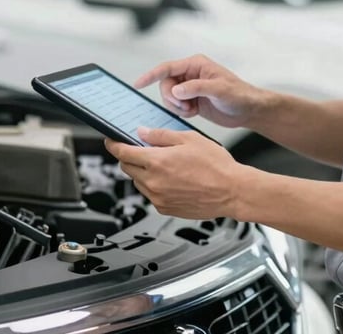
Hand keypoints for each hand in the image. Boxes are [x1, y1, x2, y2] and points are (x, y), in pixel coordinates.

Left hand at [104, 128, 241, 218]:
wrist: (232, 191)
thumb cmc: (216, 165)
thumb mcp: (189, 138)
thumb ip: (161, 135)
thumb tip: (143, 133)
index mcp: (157, 161)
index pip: (123, 152)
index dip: (113, 145)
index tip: (110, 141)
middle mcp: (153, 182)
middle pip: (127, 167)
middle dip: (129, 156)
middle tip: (140, 148)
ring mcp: (158, 198)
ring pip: (138, 181)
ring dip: (141, 171)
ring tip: (162, 164)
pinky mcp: (165, 209)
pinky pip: (150, 194)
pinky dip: (153, 185)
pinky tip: (170, 178)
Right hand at [135, 54, 264, 128]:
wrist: (248, 110)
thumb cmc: (239, 94)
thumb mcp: (219, 89)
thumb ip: (197, 88)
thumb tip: (177, 90)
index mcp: (195, 64)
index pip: (167, 68)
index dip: (151, 75)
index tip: (138, 84)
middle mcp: (190, 74)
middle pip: (165, 84)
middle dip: (171, 98)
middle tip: (185, 106)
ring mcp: (190, 88)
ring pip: (169, 96)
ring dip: (176, 106)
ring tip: (192, 109)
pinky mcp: (191, 100)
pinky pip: (175, 106)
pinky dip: (181, 112)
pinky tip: (194, 112)